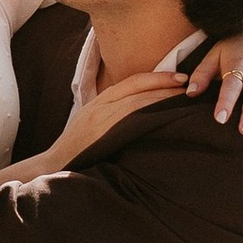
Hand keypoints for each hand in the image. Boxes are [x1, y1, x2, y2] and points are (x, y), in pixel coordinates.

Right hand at [32, 70, 190, 171]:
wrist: (54, 165)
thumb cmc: (76, 150)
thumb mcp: (92, 124)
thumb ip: (112, 115)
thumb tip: (141, 113)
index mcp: (99, 101)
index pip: (131, 81)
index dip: (156, 76)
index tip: (178, 76)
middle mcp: (100, 104)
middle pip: (136, 86)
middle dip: (163, 82)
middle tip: (187, 80)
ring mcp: (101, 118)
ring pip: (137, 100)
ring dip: (162, 96)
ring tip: (183, 94)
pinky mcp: (102, 133)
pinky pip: (130, 118)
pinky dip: (150, 113)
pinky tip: (166, 115)